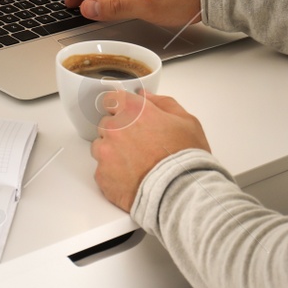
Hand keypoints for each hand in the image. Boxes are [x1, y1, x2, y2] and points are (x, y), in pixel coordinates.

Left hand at [90, 90, 210, 210]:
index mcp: (133, 110)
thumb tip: (146, 96)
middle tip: (138, 144)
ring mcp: (105, 152)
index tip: (126, 114)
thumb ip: (163, 103)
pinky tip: (131, 178)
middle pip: (106, 124)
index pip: (111, 98)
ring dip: (112, 152)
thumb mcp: (186, 121)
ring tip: (135, 164)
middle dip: (118, 131)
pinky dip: (113, 174)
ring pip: (101, 147)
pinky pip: (102, 170)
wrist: (180, 192)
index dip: (119, 107)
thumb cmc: (185, 157)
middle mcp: (114, 128)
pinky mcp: (101, 176)